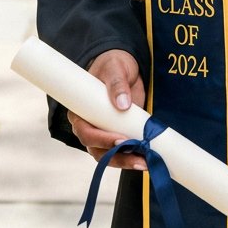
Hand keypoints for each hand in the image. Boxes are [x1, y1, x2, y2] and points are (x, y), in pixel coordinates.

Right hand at [67, 49, 146, 168]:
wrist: (124, 68)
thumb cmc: (113, 65)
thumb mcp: (115, 69)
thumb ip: (117, 84)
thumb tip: (122, 104)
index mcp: (80, 111)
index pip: (85, 131)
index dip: (101, 139)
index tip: (121, 140)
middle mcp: (88, 126)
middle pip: (96, 149)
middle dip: (117, 155)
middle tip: (139, 155)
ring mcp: (102, 133)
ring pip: (108, 156)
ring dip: (126, 161)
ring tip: (146, 162)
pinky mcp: (117, 135)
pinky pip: (120, 152)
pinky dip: (132, 157)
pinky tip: (147, 160)